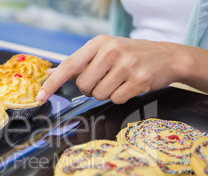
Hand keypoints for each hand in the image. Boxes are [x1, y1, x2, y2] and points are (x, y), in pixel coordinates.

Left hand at [36, 35, 186, 103]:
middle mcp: (111, 51)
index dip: (53, 83)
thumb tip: (50, 74)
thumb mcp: (104, 52)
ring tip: (119, 80)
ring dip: (106, 93)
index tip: (40, 96)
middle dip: (90, 88)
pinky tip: (129, 85)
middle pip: (83, 85)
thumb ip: (77, 64)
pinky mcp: (139, 79)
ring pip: (99, 95)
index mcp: (99, 43)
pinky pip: (116, 99)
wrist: (167, 57)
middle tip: (105, 79)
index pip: (69, 65)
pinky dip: (120, 97)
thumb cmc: (130, 55)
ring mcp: (126, 65)